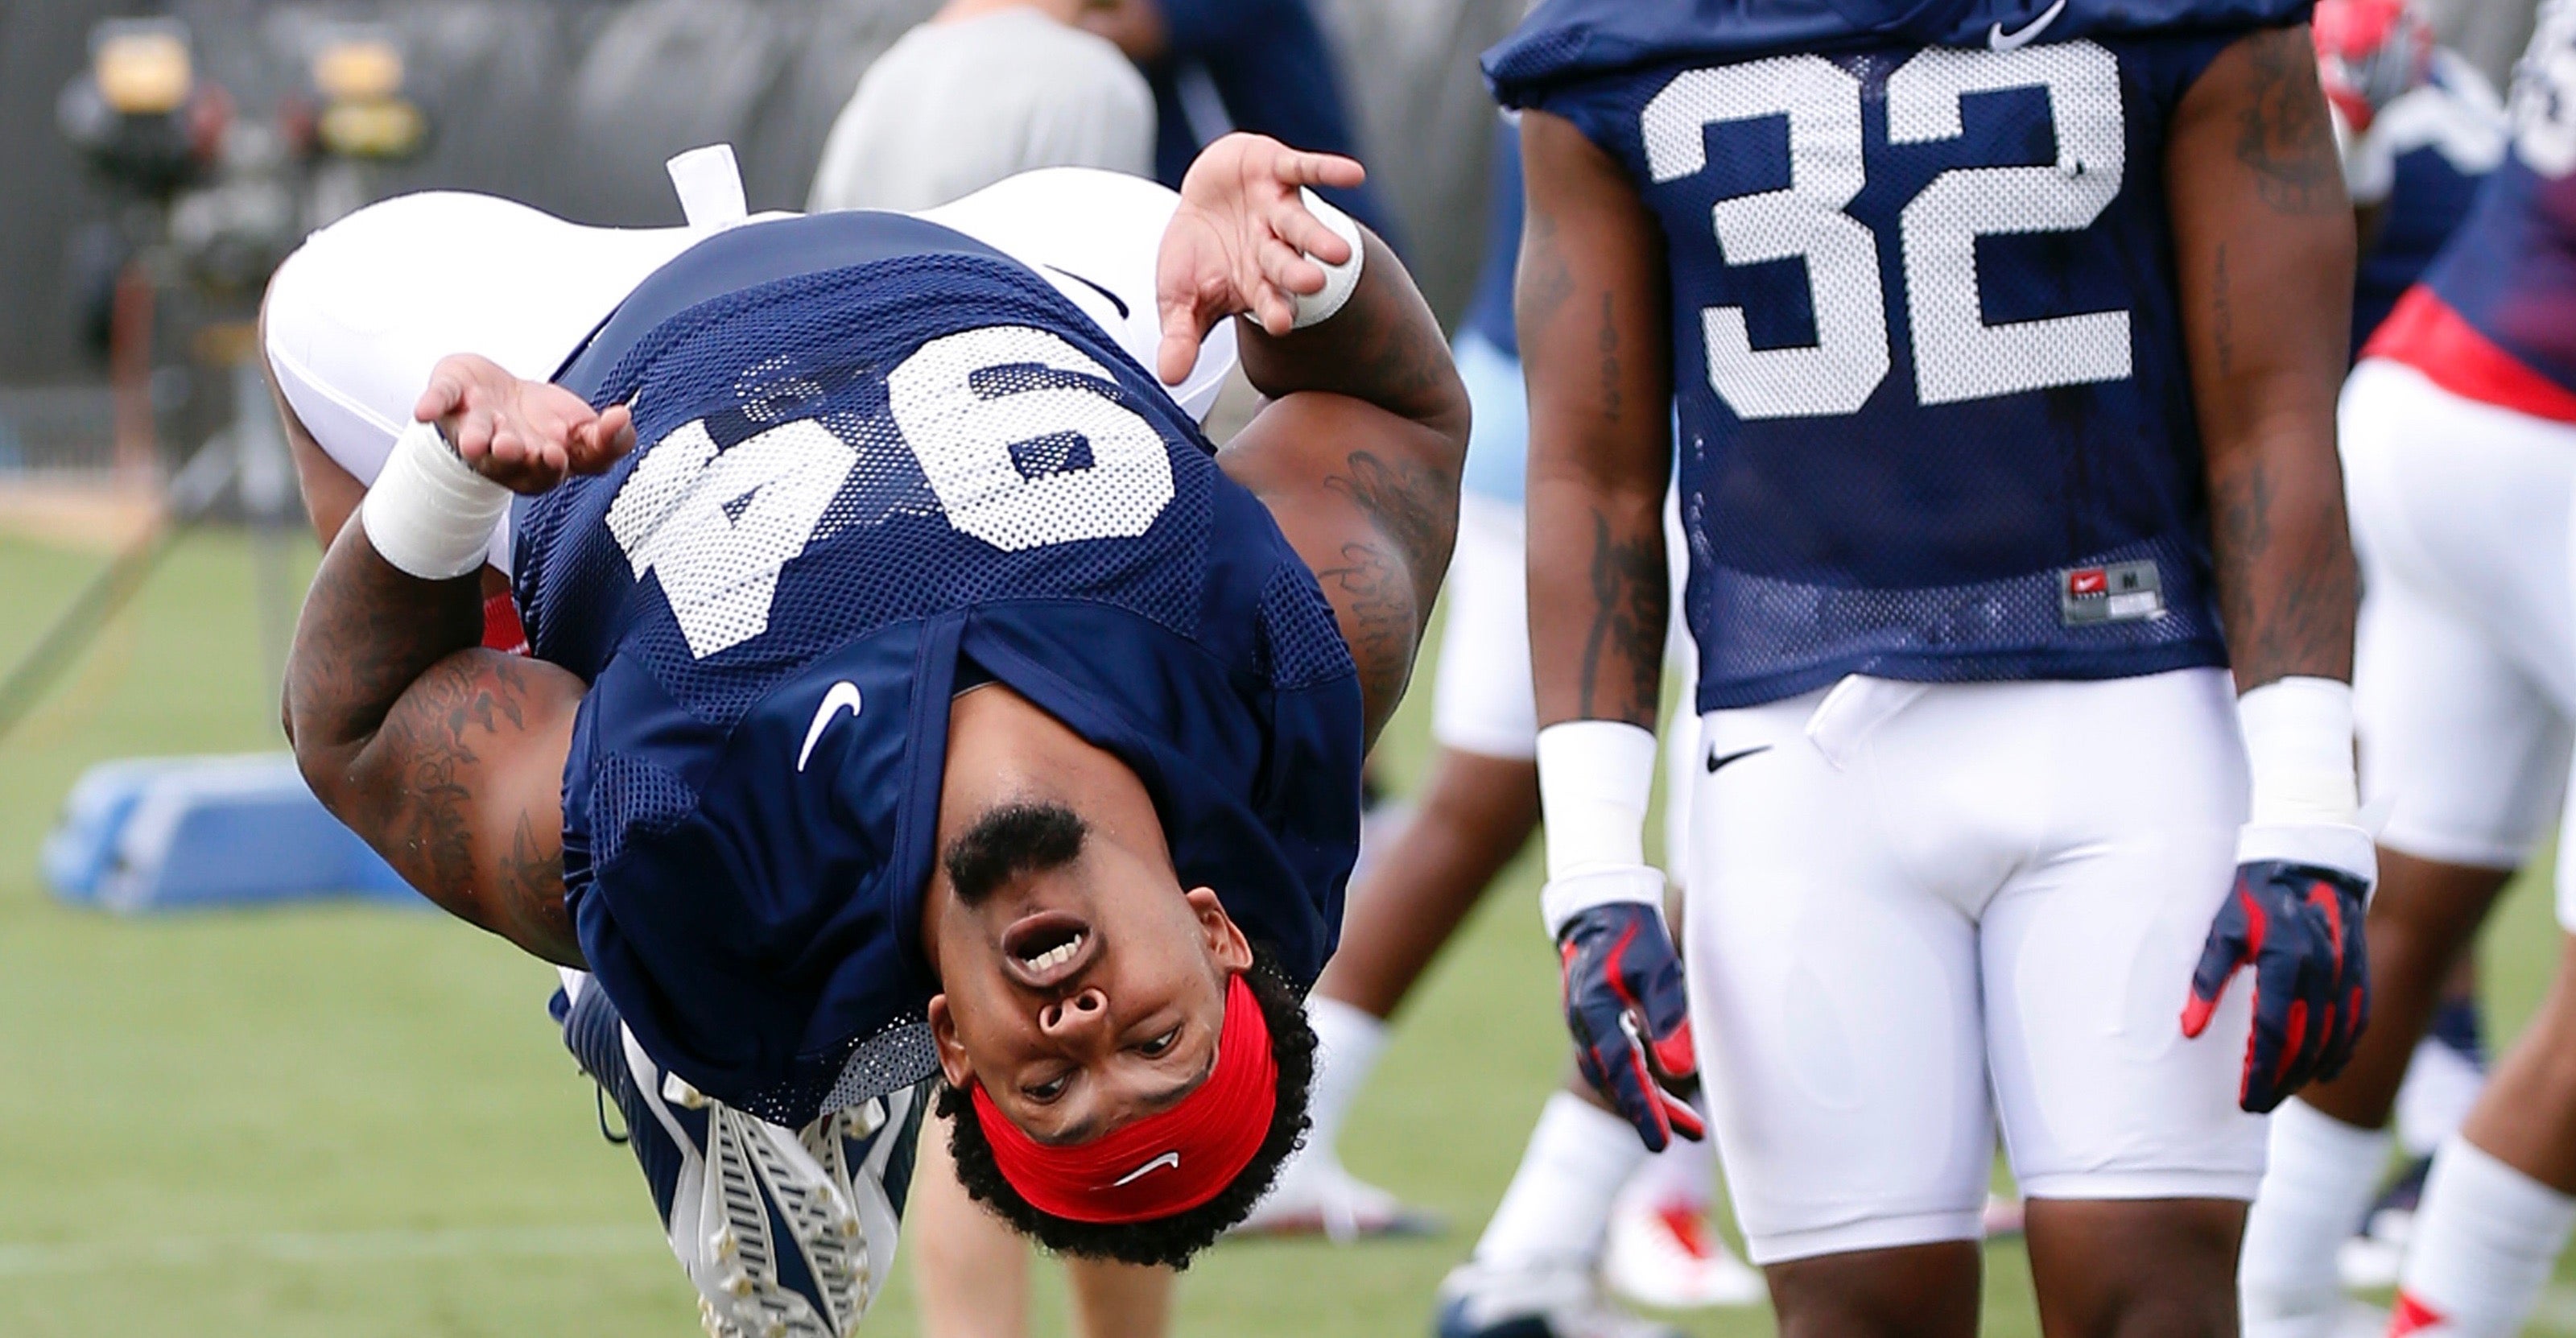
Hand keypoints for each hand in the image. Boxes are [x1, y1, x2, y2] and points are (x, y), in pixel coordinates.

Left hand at [415, 353, 634, 494]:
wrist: (494, 392)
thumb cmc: (539, 419)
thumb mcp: (585, 429)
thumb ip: (609, 437)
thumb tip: (624, 419)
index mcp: (539, 463)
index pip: (549, 471)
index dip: (552, 465)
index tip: (558, 454)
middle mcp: (505, 451)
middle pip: (507, 460)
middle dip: (510, 454)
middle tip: (512, 446)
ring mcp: (476, 425)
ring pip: (475, 436)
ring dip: (476, 439)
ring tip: (479, 441)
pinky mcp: (452, 399)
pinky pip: (440, 401)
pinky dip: (432, 404)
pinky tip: (424, 410)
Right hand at [1154, 132, 1366, 385]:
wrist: (1203, 197)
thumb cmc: (1195, 255)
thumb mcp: (1178, 297)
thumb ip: (1180, 335)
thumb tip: (1169, 379)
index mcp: (1255, 282)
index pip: (1268, 300)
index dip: (1274, 310)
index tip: (1280, 325)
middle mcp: (1271, 247)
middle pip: (1286, 263)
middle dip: (1298, 274)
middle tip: (1314, 284)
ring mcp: (1277, 209)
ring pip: (1298, 223)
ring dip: (1317, 236)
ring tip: (1339, 252)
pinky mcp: (1276, 170)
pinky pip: (1304, 168)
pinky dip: (1327, 169)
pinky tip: (1354, 174)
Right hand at [1556, 899, 1703, 1150]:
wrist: (1598, 908)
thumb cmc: (1634, 935)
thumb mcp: (1660, 972)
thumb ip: (1668, 1019)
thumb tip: (1680, 1071)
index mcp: (1596, 1014)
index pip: (1623, 1073)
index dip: (1645, 1110)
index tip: (1663, 1143)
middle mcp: (1584, 1025)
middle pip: (1616, 1081)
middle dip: (1650, 1112)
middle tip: (1681, 1140)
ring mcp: (1585, 1025)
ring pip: (1615, 1074)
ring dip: (1648, 1100)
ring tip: (1689, 1125)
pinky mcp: (1594, 1021)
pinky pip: (1614, 1060)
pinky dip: (1638, 1079)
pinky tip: (1662, 1090)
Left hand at [2182, 845, 2371, 1112]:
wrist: (2311, 861)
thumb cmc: (2256, 896)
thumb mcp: (2224, 932)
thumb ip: (2206, 981)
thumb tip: (2188, 1030)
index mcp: (2284, 963)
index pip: (2273, 1035)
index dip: (2261, 1074)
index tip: (2246, 1103)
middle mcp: (2321, 974)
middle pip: (2305, 1046)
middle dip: (2282, 1083)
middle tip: (2260, 1106)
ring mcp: (2346, 976)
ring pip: (2333, 1041)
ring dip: (2309, 1073)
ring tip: (2283, 1093)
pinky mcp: (2360, 975)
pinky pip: (2356, 1024)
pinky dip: (2341, 1053)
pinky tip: (2324, 1073)